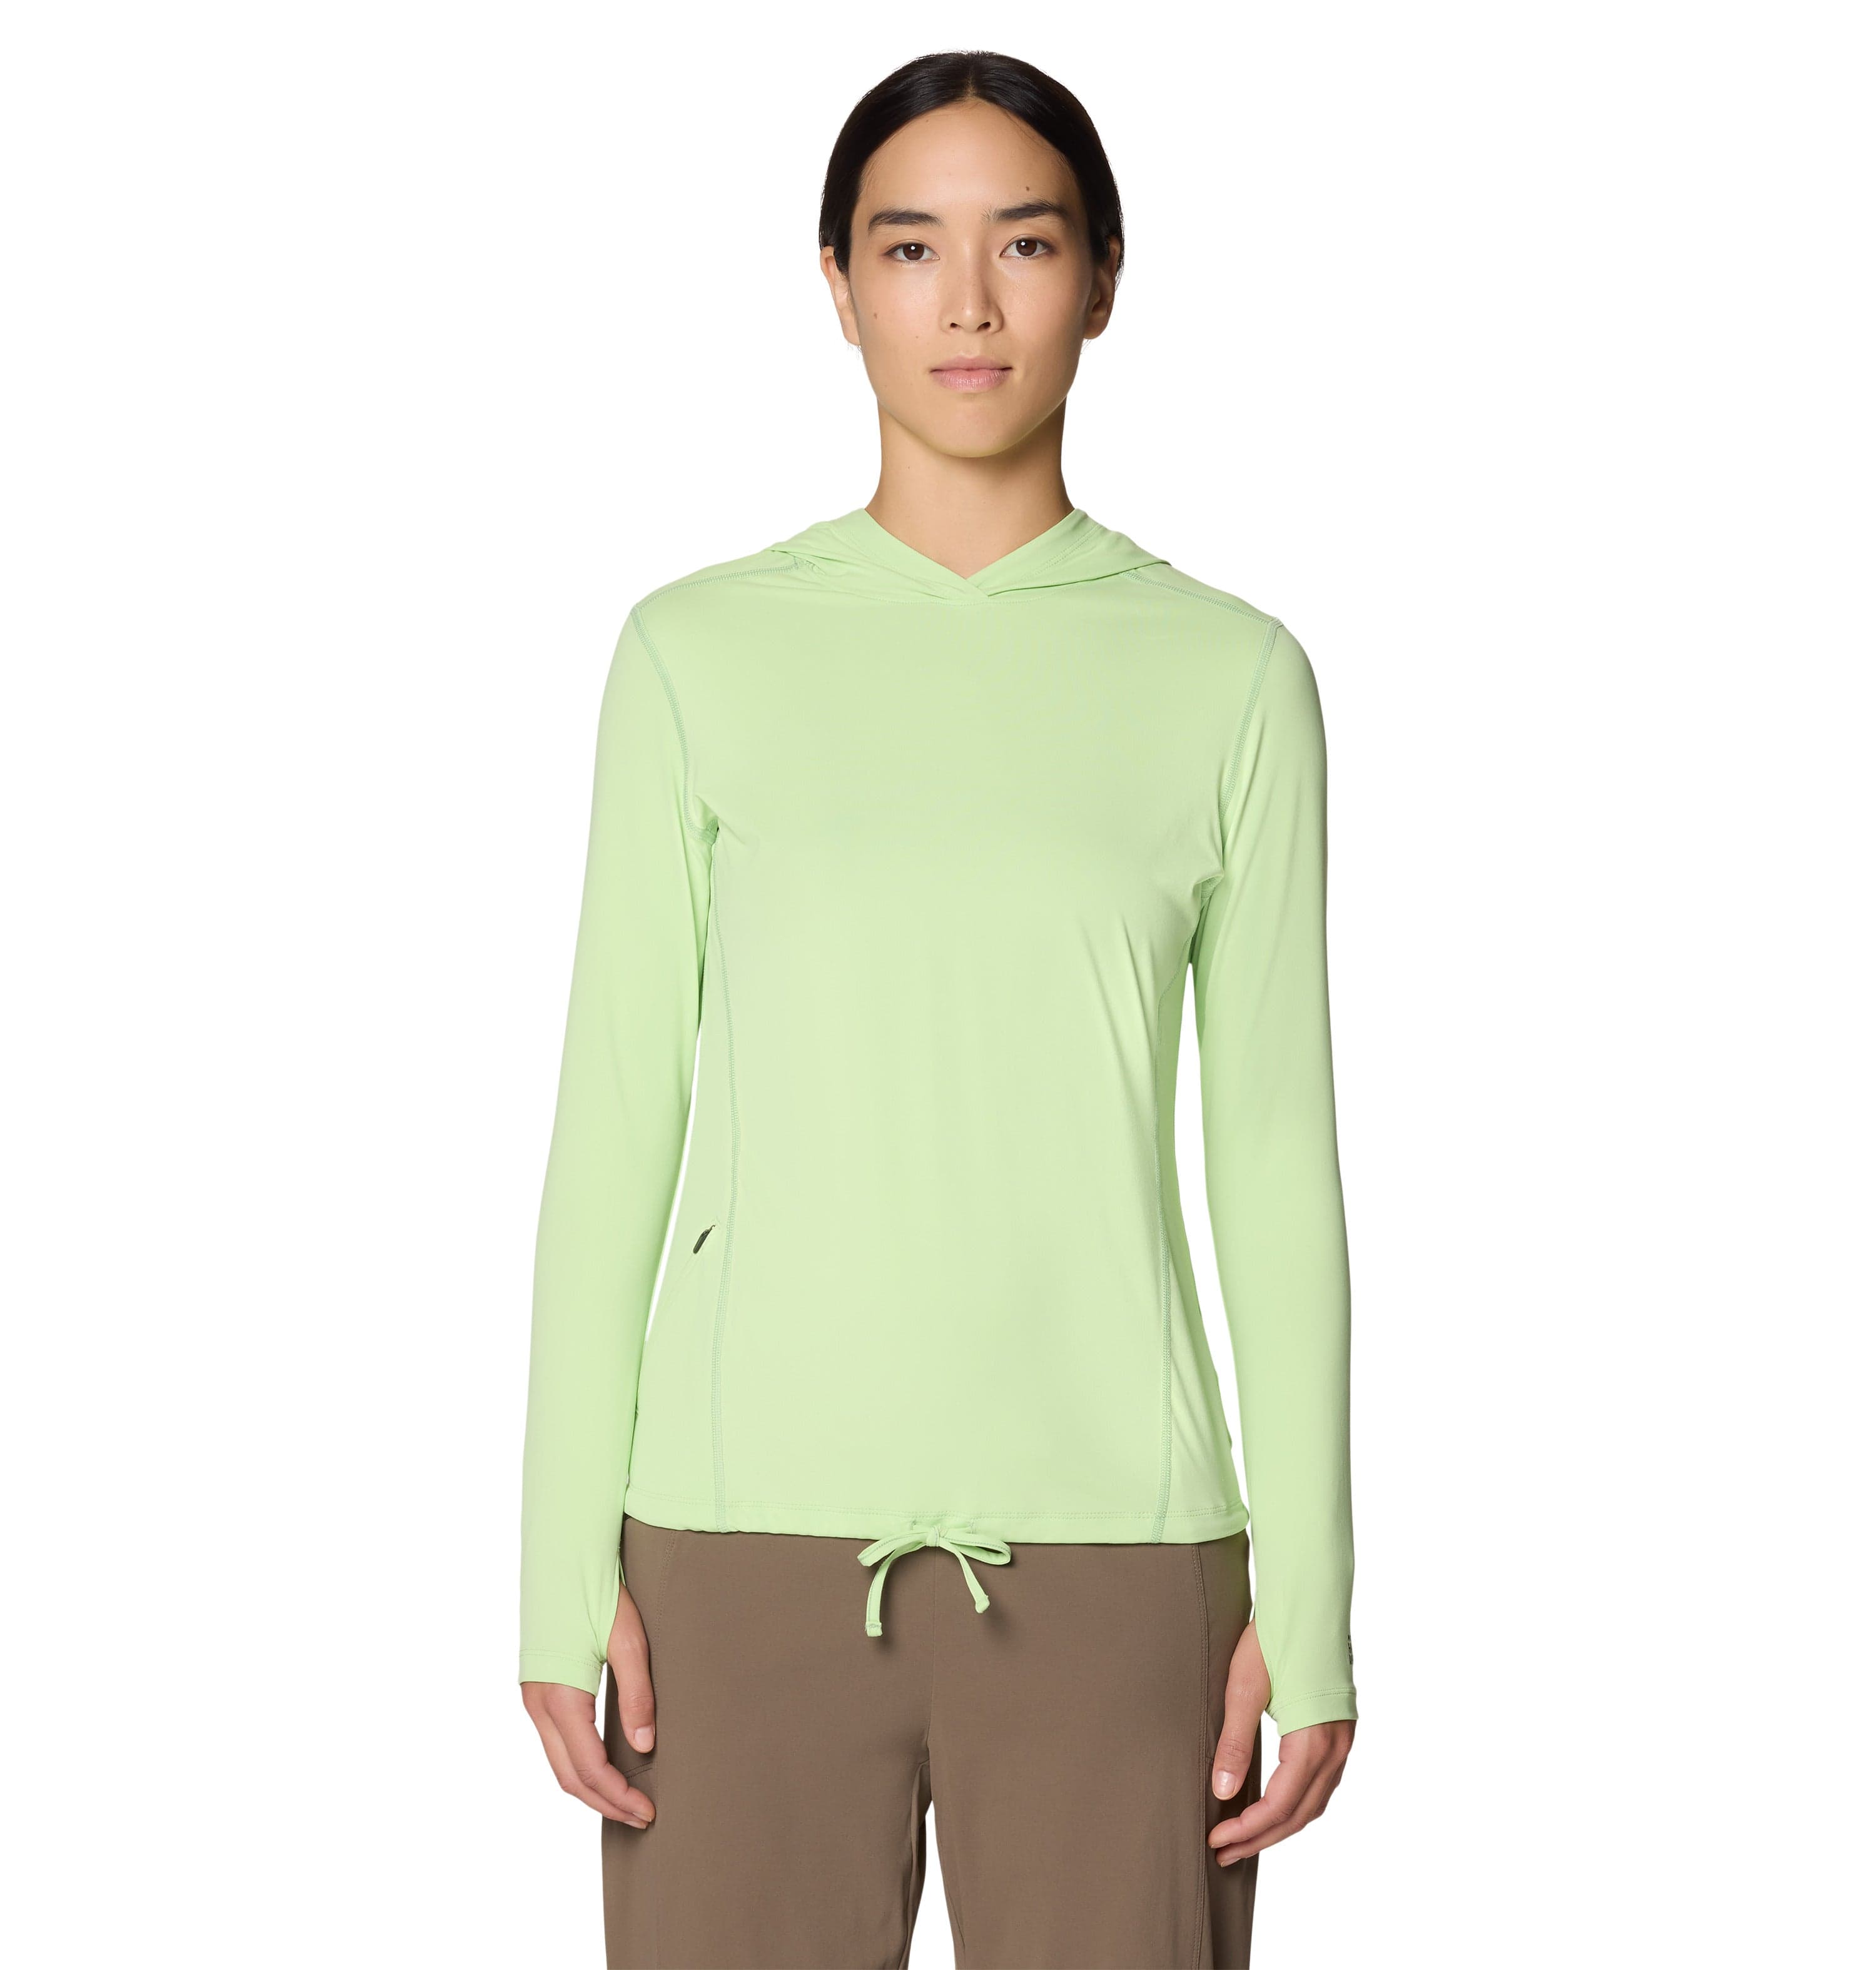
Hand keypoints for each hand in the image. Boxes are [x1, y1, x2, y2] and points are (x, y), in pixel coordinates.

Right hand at [521, 1583, 658, 1827]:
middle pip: (569, 1777)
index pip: (588, 1768)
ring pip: (559, 1763)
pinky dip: (579, 1765)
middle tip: (642, 1817)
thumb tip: (646, 1745)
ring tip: (627, 1800)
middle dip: (605, 1803)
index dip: (618, 1795)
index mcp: (560, 1697)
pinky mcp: (538, 1690)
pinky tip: (605, 1766)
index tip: (648, 1811)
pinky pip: (556, 1743)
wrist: (564, 1556)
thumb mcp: (628, 1639)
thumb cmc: (598, 1592)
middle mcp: (538, 1704)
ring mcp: (534, 1699)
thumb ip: (637, 1694)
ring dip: (591, 1788)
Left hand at [1206, 1617, 1353, 1864]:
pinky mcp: (1340, 1731)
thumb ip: (1235, 1743)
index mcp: (1313, 1741)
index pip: (1280, 1805)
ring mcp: (1343, 1741)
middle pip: (1300, 1814)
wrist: (1309, 1601)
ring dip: (1280, 1825)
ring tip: (1245, 1836)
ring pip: (1313, 1803)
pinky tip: (1273, 1805)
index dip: (1247, 1829)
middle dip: (1261, 1837)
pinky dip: (1297, 1804)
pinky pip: (1321, 1784)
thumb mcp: (1244, 1688)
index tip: (1216, 1839)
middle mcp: (1336, 1748)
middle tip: (1225, 1852)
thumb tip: (1221, 1792)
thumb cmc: (1274, 1638)